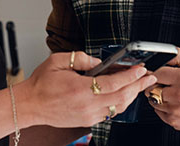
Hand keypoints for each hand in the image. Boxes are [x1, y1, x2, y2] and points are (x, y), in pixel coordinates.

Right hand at [21, 51, 156, 127]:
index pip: (113, 83)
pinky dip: (120, 103)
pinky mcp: (87, 121)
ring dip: (132, 96)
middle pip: (121, 97)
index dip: (130, 76)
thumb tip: (99, 61)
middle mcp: (87, 105)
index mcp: (80, 89)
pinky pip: (110, 113)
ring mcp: (88, 115)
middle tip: (149, 77)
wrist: (30, 105)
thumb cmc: (42, 83)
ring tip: (140, 85)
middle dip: (138, 86)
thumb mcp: (59, 61)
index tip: (141, 69)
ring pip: (118, 107)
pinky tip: (124, 94)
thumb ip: (82, 58)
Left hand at [146, 47, 179, 130]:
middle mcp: (179, 95)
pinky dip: (163, 107)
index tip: (156, 74)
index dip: (153, 73)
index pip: (155, 74)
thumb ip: (176, 55)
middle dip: (155, 85)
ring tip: (171, 93)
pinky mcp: (174, 121)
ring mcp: (176, 110)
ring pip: (152, 101)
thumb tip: (159, 54)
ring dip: (158, 96)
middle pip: (151, 88)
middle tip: (165, 84)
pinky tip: (174, 103)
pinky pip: (158, 112)